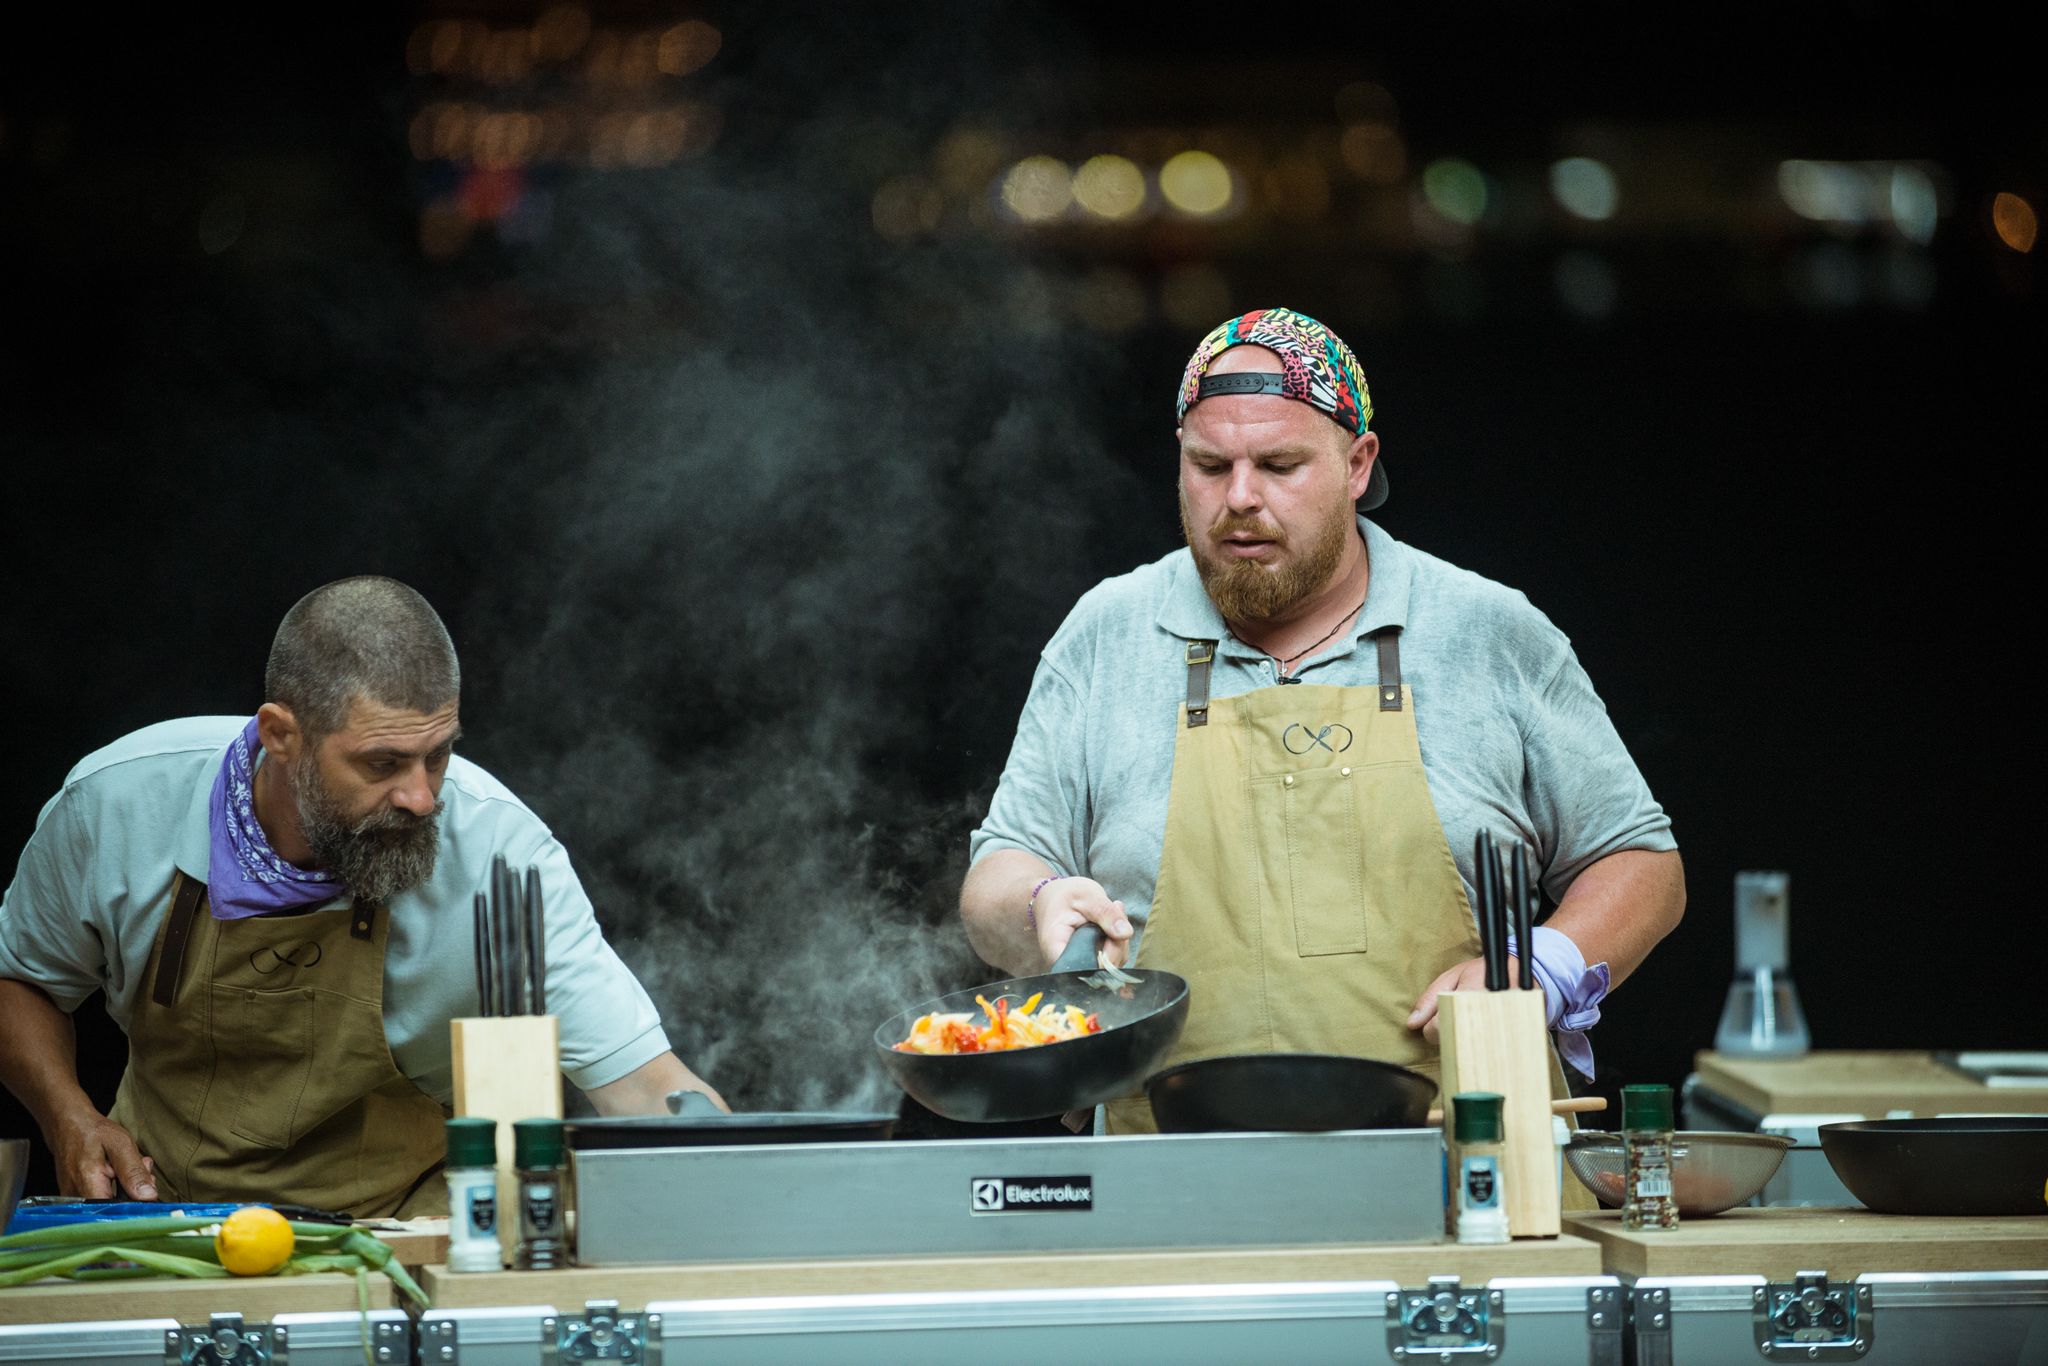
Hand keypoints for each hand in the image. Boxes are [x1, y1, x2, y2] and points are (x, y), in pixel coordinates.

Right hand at [52, 1109, 156, 1199]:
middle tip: (143, 1167)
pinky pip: (102, 1199)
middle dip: (136, 1191)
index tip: (148, 1188)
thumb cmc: (92, 1132)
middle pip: (115, 1209)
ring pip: (111, 1204)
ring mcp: (74, 1200)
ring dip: (128, 1187)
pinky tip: (120, 1172)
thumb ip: (133, 1172)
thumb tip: (148, 1196)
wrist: (68, 1126)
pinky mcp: (76, 1199)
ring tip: (131, 1165)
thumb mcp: (120, 1145)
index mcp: (87, 1184)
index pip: (116, 1212)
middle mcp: (76, 1198)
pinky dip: (117, 1188)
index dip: (137, 1205)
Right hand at [1033, 877, 1132, 969]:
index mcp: (1056, 949)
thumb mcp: (1087, 895)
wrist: (1054, 896)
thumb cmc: (1065, 895)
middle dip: (1117, 942)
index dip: (1106, 958)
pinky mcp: (1090, 962)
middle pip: (1103, 968)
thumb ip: (1105, 913)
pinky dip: (1118, 940)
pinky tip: (1112, 921)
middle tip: (1115, 908)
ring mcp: (1080, 965)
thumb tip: (1126, 934)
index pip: (1085, 970)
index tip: (1112, 931)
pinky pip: (1113, 958)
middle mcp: (1066, 963)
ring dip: (1119, 939)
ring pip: (1112, 964)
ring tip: (1112, 911)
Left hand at [1405, 955, 1521, 1043]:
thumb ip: (1430, 999)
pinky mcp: (1512, 1041)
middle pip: (1451, 1045)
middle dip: (1448, 1036)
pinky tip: (1485, 1033)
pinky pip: (1488, 1055)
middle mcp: (1485, 1017)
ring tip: (1474, 1022)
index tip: (1440, 1017)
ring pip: (1467, 1052)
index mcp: (1468, 998)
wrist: (1526, 972)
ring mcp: (1500, 1032)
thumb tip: (1412, 1023)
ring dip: (1465, 1042)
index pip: (1436, 1031)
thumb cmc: (1484, 972)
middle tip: (1459, 1018)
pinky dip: (1482, 1048)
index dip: (1431, 1027)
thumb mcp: (1453, 977)